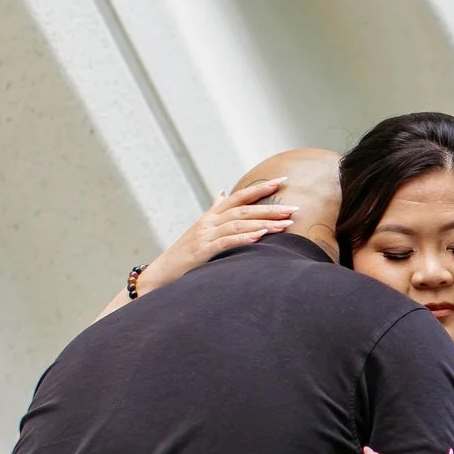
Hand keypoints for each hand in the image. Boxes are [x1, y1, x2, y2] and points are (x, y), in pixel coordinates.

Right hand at [137, 177, 293, 294]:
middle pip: (244, 210)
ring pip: (238, 224)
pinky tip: (260, 236)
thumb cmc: (184, 253)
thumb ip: (213, 210)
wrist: (160, 273)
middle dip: (270, 208)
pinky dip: (244, 238)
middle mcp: (209, 222)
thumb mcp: (200, 229)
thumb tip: (222, 193)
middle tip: (293, 208)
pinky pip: (226, 242)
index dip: (260, 188)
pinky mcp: (202, 251)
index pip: (239, 197)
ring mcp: (205, 235)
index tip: (282, 180)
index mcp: (211, 216)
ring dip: (263, 223)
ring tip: (285, 224)